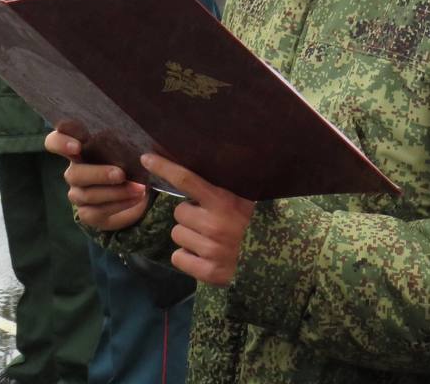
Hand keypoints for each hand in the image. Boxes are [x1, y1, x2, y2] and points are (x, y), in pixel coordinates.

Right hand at [46, 129, 150, 230]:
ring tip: (138, 188)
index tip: (77, 146)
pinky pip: (97, 211)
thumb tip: (137, 130)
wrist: (136, 192)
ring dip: (115, 192)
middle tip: (121, 174)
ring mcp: (78, 194)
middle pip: (74, 174)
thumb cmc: (130, 161)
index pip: (54, 142)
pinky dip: (120, 204)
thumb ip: (124, 139)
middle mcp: (75, 172)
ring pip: (87, 195)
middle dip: (98, 174)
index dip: (60, 143)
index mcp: (79, 150)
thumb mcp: (127, 147)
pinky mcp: (87, 213)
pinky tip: (136, 198)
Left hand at [141, 152, 254, 285]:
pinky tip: (204, 256)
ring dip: (188, 236)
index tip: (146, 158)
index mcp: (225, 201)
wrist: (282, 262)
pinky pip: (178, 258)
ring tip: (208, 239)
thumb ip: (227, 189)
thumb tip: (203, 173)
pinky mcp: (208, 272)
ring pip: (177, 235)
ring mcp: (210, 249)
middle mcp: (214, 224)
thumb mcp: (250, 200)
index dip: (164, 167)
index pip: (187, 180)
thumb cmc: (263, 226)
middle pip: (179, 212)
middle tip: (208, 220)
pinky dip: (187, 257)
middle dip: (190, 215)